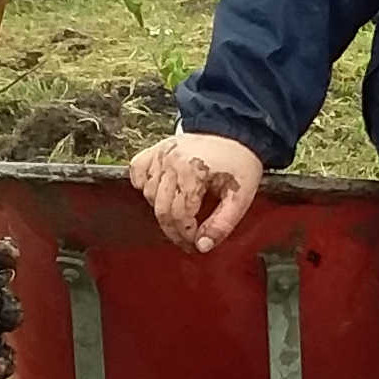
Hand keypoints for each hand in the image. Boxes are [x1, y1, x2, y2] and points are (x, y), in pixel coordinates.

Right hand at [127, 133, 263, 252]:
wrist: (234, 131)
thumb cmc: (239, 162)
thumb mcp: (240, 196)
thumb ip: (222, 224)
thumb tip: (202, 246)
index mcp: (193, 172)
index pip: (179, 216)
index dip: (186, 235)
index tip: (195, 244)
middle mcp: (171, 162)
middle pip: (161, 209)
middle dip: (173, 230)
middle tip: (186, 239)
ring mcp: (161, 154)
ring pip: (149, 193)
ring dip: (162, 209)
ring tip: (179, 215)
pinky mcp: (156, 149)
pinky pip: (137, 170)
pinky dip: (142, 184)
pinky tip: (159, 192)